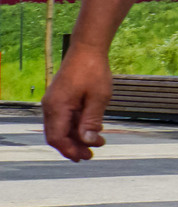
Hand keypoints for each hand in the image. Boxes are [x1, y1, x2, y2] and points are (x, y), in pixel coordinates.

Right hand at [41, 44, 113, 161]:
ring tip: (97, 142)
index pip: (57, 137)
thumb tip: (88, 141)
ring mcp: (54, 102)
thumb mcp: (98, 98)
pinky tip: (92, 129)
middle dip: (73, 147)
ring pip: (61, 128)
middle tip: (91, 154)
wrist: (87, 50)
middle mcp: (50, 106)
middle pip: (57, 135)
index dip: (70, 150)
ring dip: (76, 137)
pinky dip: (76, 126)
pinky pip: (64, 118)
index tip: (86, 156)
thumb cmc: (93, 71)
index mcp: (57, 107)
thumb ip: (91, 121)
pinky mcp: (60, 99)